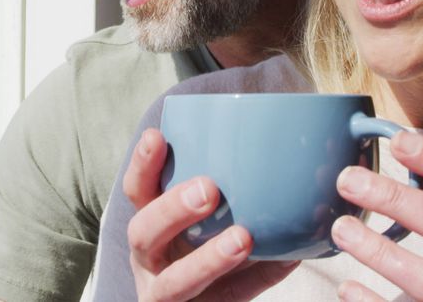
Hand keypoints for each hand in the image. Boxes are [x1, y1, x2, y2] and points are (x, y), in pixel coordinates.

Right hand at [123, 128, 298, 300]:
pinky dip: (257, 280)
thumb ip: (227, 192)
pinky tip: (286, 259)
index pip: (137, 192)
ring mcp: (164, 296)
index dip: (142, 166)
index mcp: (150, 227)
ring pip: (174, 283)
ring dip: (209, 260)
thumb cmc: (209, 253)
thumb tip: (280, 152)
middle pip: (144, 233)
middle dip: (173, 210)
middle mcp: (150, 260)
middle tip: (209, 189)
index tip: (158, 136)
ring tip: (243, 238)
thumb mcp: (206, 222)